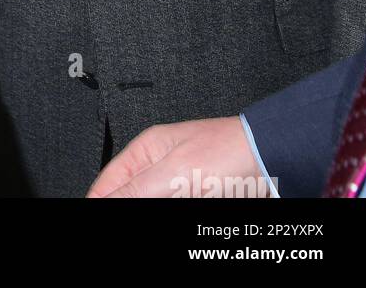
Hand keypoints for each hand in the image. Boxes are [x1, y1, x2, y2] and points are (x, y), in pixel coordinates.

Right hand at [87, 117, 271, 197]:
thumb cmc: (229, 152)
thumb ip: (136, 189)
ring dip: (145, 206)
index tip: (92, 211)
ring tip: (170, 202)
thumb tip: (101, 200)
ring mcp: (179, 186)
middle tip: (127, 215)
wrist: (273, 161)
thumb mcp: (174, 173)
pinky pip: (171, 205)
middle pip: (128, 197)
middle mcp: (159, 168)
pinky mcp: (196, 197)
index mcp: (146, 150)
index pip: (107, 184)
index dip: (97, 200)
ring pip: (151, 202)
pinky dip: (169, 208)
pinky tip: (173, 206)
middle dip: (124, 205)